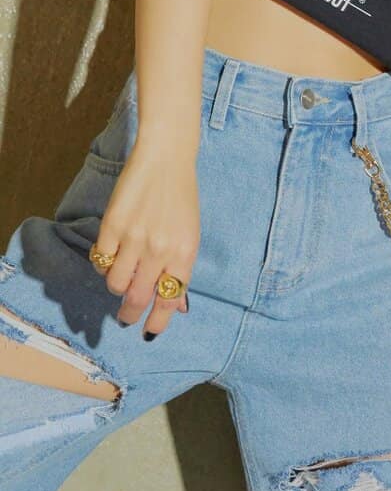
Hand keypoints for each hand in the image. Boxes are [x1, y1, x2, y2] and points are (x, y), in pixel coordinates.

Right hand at [91, 144, 199, 336]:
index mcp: (185, 253)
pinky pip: (101, 260)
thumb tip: (176, 305)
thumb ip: (180, 268)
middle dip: (129, 314)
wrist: (166, 158)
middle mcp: (160, 250)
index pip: (170, 300)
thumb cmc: (181, 197)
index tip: (148, 332)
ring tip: (121, 273)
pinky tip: (111, 253)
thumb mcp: (190, 234)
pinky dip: (104, 263)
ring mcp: (134, 238)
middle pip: (137, 298)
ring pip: (115, 283)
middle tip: (126, 317)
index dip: (157, 322)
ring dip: (116, 285)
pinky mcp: (112, 225)